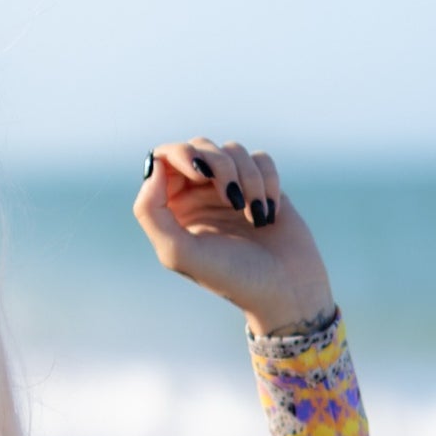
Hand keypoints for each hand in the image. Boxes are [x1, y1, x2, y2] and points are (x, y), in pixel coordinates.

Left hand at [133, 137, 334, 336]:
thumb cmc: (231, 276)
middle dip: (219, 166)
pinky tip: (269, 214)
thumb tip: (153, 167)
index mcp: (173, 210)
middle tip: (232, 199)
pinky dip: (268, 182)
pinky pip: (260, 159)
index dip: (180, 156)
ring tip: (256, 215)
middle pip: (199, 147)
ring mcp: (231, 189)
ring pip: (232, 150)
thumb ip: (151, 212)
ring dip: (248, 179)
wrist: (285, 289)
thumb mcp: (179, 252)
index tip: (200, 174)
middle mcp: (199, 196)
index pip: (163, 159)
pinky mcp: (261, 185)